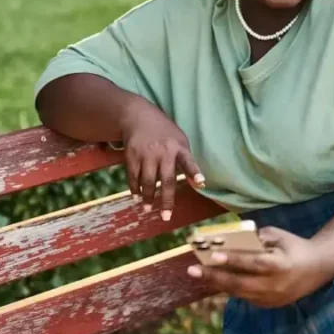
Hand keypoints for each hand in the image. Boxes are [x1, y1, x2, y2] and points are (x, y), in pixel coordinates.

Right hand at [120, 99, 204, 219]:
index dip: (195, 173)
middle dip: (166, 200)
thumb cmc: (165, 134)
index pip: (189, 161)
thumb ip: (187, 161)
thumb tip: (198, 184)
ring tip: (148, 209)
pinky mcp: (132, 155)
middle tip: (166, 216)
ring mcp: (146, 153)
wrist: (138, 116)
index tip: (201, 183)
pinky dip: (135, 189)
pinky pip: (133, 177)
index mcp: (179, 148)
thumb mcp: (180, 141)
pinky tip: (137, 197)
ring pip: (147, 181)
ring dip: (147, 197)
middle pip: (166, 180)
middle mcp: (163, 151)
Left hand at [186, 226, 329, 307]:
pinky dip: (230, 288)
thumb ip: (258, 238)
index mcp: (280, 265)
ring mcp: (271, 298)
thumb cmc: (294, 247)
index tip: (213, 255)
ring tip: (199, 274)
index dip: (232, 260)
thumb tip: (232, 240)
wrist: (318, 269)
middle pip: (240, 283)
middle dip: (214, 276)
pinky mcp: (269, 305)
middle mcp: (275, 285)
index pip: (252, 263)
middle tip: (192, 270)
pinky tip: (215, 280)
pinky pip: (245, 297)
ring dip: (218, 283)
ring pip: (239, 293)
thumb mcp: (279, 236)